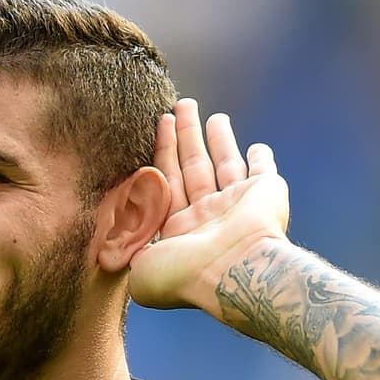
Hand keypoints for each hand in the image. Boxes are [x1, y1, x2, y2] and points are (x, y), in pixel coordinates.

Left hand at [128, 99, 290, 316]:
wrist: (233, 274)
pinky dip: (262, 159)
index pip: (166, 181)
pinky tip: (258, 147)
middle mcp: (208, 218)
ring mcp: (237, 207)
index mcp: (179, 231)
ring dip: (219, 140)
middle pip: (192, 166)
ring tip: (211, 115)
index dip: (161, 153)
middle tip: (180, 105)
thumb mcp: (139, 269)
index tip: (159, 125)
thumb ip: (125, 250)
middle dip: (185, 136)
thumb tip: (113, 243)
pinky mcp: (265, 195)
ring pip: (225, 164)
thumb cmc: (185, 274)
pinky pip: (264, 172)